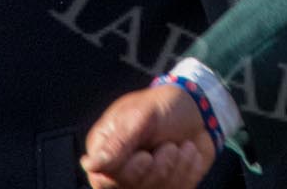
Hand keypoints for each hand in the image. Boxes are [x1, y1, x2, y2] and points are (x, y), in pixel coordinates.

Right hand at [80, 84, 217, 188]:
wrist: (196, 109)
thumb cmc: (163, 106)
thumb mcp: (141, 114)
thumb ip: (118, 141)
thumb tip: (90, 165)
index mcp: (104, 150)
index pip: (103, 179)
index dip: (128, 172)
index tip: (146, 156)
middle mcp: (118, 171)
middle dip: (158, 168)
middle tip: (169, 146)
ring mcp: (142, 182)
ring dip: (177, 168)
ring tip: (181, 147)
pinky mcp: (166, 186)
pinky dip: (189, 172)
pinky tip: (189, 154)